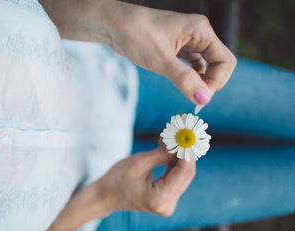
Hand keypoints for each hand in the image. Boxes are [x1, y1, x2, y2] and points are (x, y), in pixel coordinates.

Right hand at [25, 145, 195, 230]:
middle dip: (184, 152)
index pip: (183, 171)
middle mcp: (168, 205)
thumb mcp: (139, 162)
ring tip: (170, 138)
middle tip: (181, 132)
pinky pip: (176, 178)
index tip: (187, 132)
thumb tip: (182, 140)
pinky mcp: (167, 199)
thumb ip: (163, 152)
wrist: (105, 196)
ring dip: (179, 156)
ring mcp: (168, 204)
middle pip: (186, 174)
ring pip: (183, 175)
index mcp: (160, 199)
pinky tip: (168, 149)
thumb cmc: (117, 178)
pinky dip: (174, 163)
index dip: (187, 150)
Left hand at [105, 2, 236, 104]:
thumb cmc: (135, 35)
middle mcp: (198, 33)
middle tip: (195, 99)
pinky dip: (191, 76)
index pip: (224, 60)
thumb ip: (184, 80)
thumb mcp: (160, 60)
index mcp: (200, 30)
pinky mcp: (177, 47)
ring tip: (188, 93)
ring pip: (206, 64)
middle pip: (219, 63)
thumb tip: (204, 99)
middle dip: (211, 82)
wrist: (113, 24)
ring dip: (201, 81)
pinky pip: (192, 64)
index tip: (200, 98)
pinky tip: (182, 84)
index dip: (216, 82)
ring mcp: (188, 40)